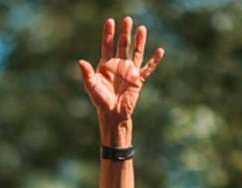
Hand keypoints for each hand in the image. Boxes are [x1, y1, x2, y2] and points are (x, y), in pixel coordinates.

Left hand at [78, 16, 163, 131]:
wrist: (112, 114)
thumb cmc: (100, 100)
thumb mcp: (91, 86)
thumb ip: (87, 74)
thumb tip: (81, 62)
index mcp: (106, 64)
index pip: (107, 45)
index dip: (109, 33)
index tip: (110, 21)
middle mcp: (119, 64)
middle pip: (123, 44)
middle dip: (125, 32)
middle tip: (127, 19)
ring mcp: (129, 71)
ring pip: (136, 52)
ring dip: (139, 41)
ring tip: (141, 28)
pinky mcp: (138, 79)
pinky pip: (148, 68)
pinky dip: (154, 60)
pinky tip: (160, 51)